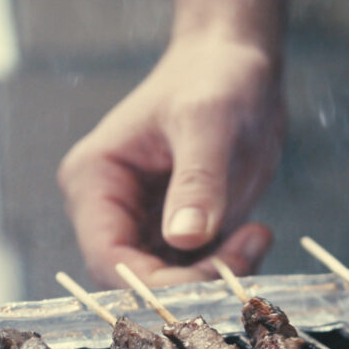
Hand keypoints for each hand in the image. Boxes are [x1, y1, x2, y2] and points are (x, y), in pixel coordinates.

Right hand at [59, 31, 284, 287]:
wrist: (237, 65)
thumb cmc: (214, 78)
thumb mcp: (208, 122)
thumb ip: (197, 181)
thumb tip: (185, 237)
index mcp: (93, 181)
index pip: (108, 260)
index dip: (154, 284)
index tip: (212, 276)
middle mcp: (107, 210)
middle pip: (136, 280)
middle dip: (191, 281)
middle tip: (246, 254)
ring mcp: (140, 224)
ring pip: (167, 282)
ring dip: (213, 277)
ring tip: (255, 238)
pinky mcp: (174, 232)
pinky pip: (192, 270)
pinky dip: (224, 267)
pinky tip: (254, 236)